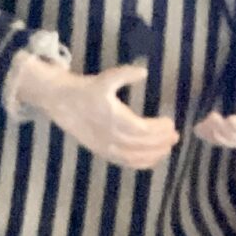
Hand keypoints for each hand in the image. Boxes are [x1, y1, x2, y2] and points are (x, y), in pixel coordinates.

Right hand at [10, 55, 178, 170]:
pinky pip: (124, 162)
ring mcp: (105, 146)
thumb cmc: (85, 89)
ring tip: (167, 148)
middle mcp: (109, 136)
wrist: (60, 102)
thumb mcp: (105, 78)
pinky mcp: (101, 151)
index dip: (159, 130)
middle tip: (175, 136)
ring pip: (134, 157)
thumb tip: (143, 71)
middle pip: (141, 145)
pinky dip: (140, 163)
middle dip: (161, 142)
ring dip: (153, 155)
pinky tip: (152, 158)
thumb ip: (126, 74)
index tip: (171, 122)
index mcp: (113, 118)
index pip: (142, 130)